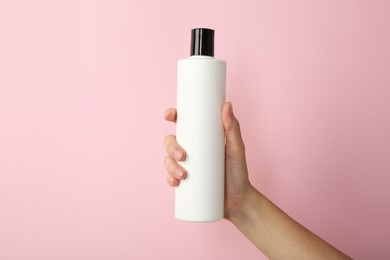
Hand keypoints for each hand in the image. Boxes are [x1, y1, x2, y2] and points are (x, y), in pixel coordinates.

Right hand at [163, 102, 252, 218]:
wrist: (238, 201)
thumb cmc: (238, 172)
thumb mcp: (237, 148)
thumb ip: (233, 128)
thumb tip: (227, 104)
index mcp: (200, 138)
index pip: (182, 123)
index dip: (172, 116)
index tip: (170, 115)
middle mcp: (190, 150)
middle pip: (170, 141)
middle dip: (171, 146)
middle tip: (183, 156)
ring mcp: (186, 166)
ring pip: (168, 160)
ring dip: (170, 165)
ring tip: (183, 175)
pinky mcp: (184, 182)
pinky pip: (170, 177)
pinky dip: (169, 179)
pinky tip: (175, 182)